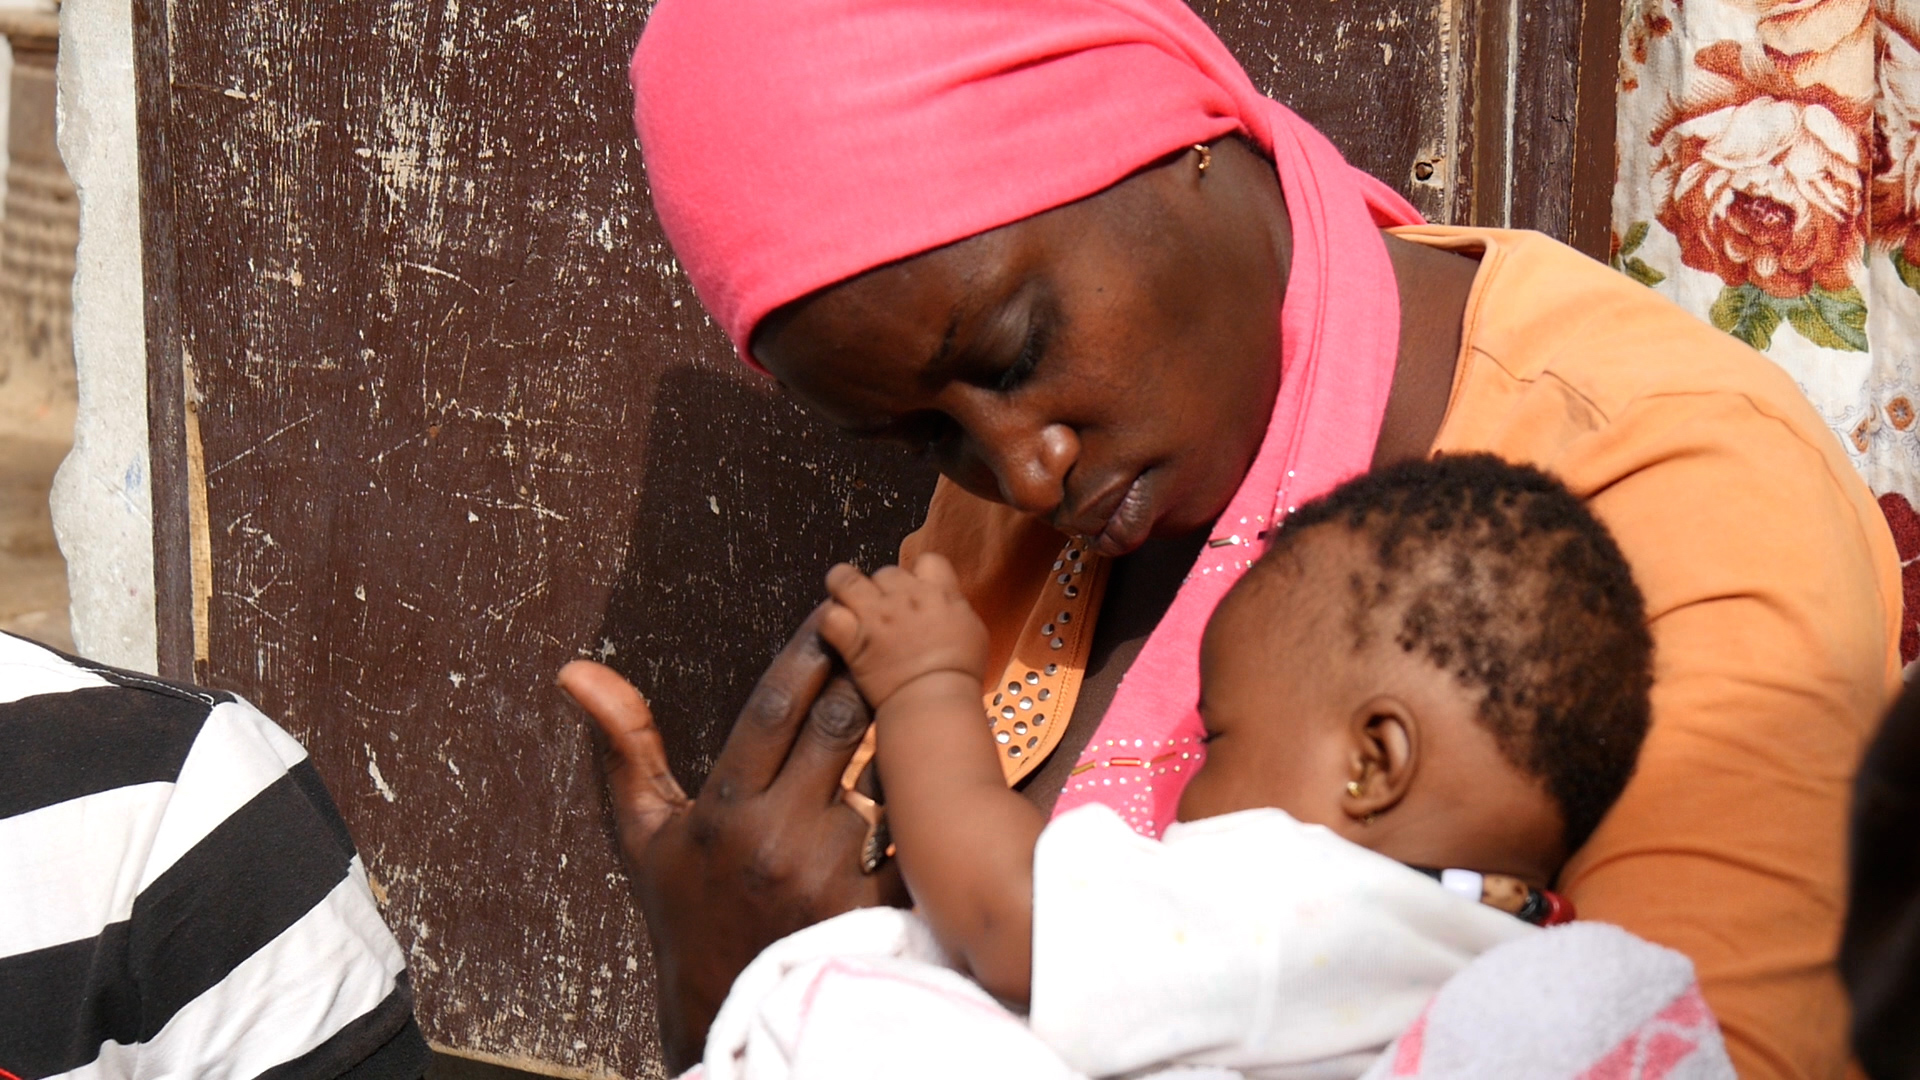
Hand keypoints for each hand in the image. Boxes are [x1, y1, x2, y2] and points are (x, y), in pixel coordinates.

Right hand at [558, 608, 906, 1072]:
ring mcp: (827, 871)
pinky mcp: (870, 904)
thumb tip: (576, 671)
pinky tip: (935, 769)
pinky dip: (922, 800)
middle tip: (885, 635)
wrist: (727, 1005)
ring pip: (886, 774)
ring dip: (904, 732)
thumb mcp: (645, 831)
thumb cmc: (686, 905)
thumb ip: (625, 746)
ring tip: (919, 690)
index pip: (774, 705)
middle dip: (865, 673)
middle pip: (839, 726)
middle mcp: (776, 834)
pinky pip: (910, 833)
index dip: (808, 649)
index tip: (831, 609)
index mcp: (724, 807)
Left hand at [820, 553, 990, 706]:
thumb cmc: (960, 674)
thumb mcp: (973, 633)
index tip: (916, 591)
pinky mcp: (854, 639)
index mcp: (939, 593)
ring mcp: (876, 615)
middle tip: (883, 608)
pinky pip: (829, 615)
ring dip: (843, 587)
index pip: (928, 561)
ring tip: (845, 600)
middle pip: (885, 572)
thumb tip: (949, 606)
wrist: (936, 698)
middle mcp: (905, 597)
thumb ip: (956, 611)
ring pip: (844, 579)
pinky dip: (830, 621)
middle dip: (882, 587)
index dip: (919, 575)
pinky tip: (837, 630)